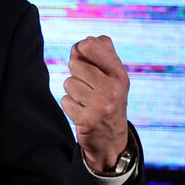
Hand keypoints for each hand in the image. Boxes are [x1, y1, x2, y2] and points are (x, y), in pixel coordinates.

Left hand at [61, 35, 129, 172]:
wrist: (112, 139)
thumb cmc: (108, 99)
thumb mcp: (112, 76)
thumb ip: (99, 55)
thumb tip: (80, 45)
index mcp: (119, 73)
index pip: (91, 44)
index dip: (80, 49)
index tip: (83, 57)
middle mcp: (113, 88)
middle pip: (75, 65)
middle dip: (77, 75)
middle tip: (89, 87)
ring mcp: (101, 104)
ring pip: (69, 83)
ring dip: (73, 92)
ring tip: (86, 100)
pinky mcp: (88, 119)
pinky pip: (65, 101)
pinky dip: (70, 106)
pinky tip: (83, 112)